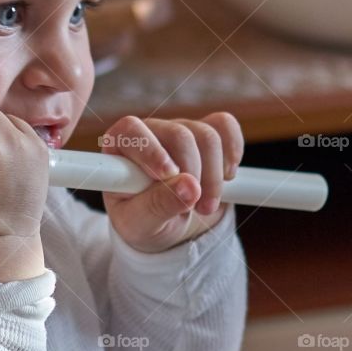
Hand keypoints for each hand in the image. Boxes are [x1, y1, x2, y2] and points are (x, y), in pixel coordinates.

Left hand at [99, 113, 243, 252]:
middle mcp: (149, 132)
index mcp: (119, 149)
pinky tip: (225, 178)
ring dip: (214, 176)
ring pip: (207, 136)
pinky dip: (232, 153)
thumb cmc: (144, 222)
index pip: (130, 132)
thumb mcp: (142, 224)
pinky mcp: (206, 129)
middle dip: (194, 174)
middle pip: (179, 135)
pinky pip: (226, 126)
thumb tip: (189, 187)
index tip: (167, 175)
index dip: (151, 151)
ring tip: (205, 205)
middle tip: (197, 207)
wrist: (169, 224)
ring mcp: (179, 128)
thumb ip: (159, 206)